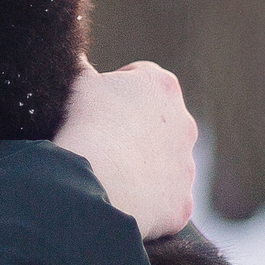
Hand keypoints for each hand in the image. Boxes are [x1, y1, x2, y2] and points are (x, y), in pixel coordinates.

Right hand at [52, 60, 197, 238]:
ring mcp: (186, 167)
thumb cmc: (87, 124)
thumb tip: (78, 59)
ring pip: (166, 165)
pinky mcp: (182, 204)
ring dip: (145, 168)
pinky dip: (147, 204)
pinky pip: (165, 203)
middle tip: (104, 142)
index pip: (142, 79)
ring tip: (110, 175)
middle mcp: (184, 124)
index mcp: (162, 87)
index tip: (98, 104)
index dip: (117, 89)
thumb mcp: (79, 84)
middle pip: (160, 123)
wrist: (97, 181)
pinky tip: (121, 202)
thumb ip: (83, 69)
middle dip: (137, 130)